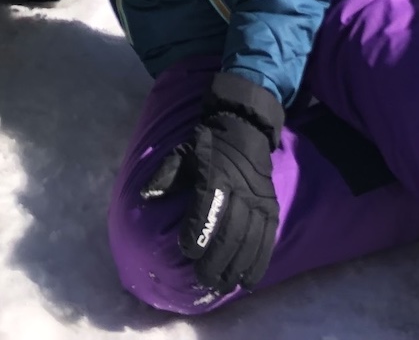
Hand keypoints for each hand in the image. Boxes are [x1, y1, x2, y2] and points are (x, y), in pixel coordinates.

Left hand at [139, 73, 281, 296]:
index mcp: (216, 173)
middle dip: (215, 258)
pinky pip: (268, 241)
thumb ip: (166, 175)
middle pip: (230, 230)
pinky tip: (247, 282)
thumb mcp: (183, 153)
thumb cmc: (207, 148)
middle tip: (201, 278)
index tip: (186, 250)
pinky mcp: (271, 209)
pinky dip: (258, 264)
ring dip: (236, 267)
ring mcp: (259, 201)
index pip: (208, 204)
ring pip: (250, 240)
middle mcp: (241, 189)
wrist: (245, 132)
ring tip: (221, 285)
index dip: (197, 229)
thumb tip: (146, 195)